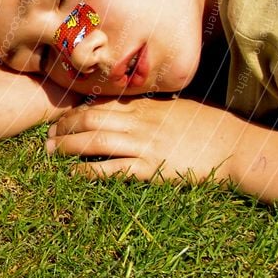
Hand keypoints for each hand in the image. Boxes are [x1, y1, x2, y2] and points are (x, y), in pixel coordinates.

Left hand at [46, 96, 243, 184]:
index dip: (73, 111)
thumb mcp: (169, 108)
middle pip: (89, 118)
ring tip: (50, 153)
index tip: (57, 119)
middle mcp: (138, 122)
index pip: (97, 103)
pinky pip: (113, 169)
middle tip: (47, 137)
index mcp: (141, 106)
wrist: (230, 145)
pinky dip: (88, 171)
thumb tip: (119, 105)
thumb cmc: (200, 126)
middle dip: (63, 127)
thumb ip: (143, 106)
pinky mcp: (150, 168)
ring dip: (68, 146)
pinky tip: (72, 174)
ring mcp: (143, 144)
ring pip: (95, 140)